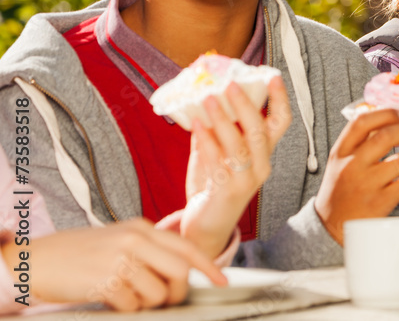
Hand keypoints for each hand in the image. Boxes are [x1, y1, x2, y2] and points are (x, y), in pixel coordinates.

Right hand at [1, 219, 225, 310]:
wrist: (39, 260)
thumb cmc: (79, 253)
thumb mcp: (118, 239)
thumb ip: (148, 250)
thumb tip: (179, 271)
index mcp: (141, 228)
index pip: (185, 248)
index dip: (208, 267)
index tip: (221, 281)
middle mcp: (134, 241)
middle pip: (179, 272)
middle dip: (178, 293)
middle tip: (166, 301)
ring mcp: (120, 260)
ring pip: (157, 293)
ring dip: (148, 304)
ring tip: (129, 297)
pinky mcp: (105, 282)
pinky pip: (132, 305)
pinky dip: (127, 309)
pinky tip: (111, 300)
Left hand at [181, 78, 291, 257]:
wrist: (204, 228)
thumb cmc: (211, 188)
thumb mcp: (216, 155)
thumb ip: (213, 132)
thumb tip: (203, 101)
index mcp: (263, 154)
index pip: (281, 123)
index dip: (280, 99)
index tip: (272, 76)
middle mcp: (261, 166)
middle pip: (261, 131)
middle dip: (246, 105)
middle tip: (230, 85)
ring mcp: (246, 181)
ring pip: (240, 145)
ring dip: (223, 120)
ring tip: (208, 100)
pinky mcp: (228, 192)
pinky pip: (218, 161)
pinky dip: (207, 141)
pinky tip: (196, 125)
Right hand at [316, 109, 398, 243]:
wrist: (331, 227)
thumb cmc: (341, 190)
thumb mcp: (339, 162)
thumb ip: (358, 143)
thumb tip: (391, 120)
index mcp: (340, 152)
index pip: (361, 123)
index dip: (386, 114)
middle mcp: (352, 166)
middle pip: (386, 136)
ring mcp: (367, 184)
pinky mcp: (382, 202)